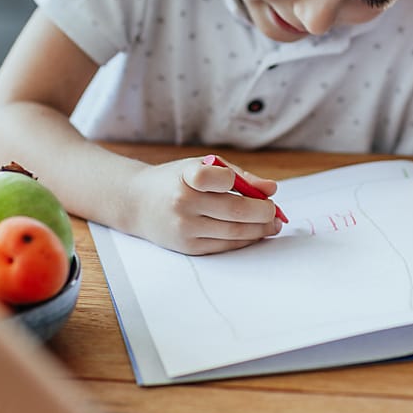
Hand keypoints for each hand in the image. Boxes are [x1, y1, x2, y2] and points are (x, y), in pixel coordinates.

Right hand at [128, 155, 282, 254]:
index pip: (214, 177)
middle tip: (275, 212)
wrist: (137, 203)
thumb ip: (238, 175)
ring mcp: (185, 227)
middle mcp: (183, 203)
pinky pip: (225, 245)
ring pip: (234, 232)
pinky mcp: (188, 246)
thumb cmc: (176, 180)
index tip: (252, 186)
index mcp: (185, 176)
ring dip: (260, 229)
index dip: (235, 181)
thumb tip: (272, 189)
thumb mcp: (201, 166)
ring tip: (272, 224)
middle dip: (264, 213)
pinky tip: (255, 233)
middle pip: (236, 211)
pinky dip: (245, 240)